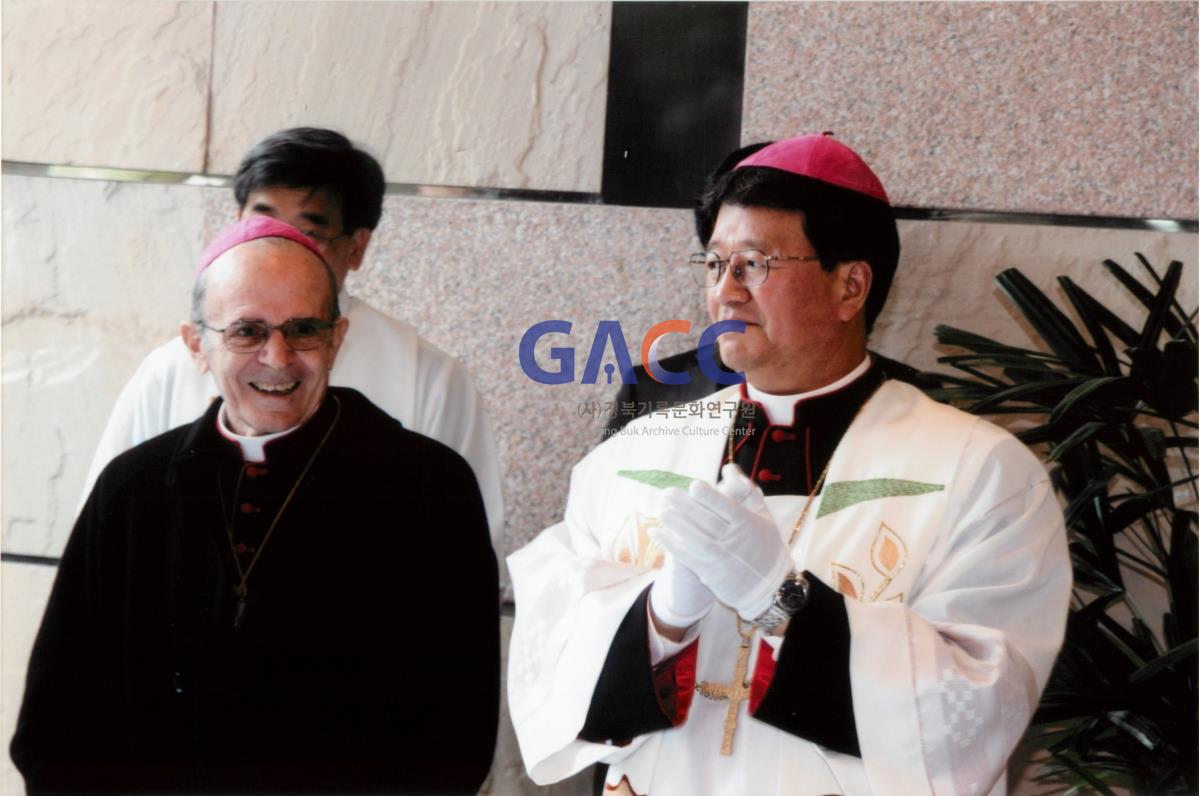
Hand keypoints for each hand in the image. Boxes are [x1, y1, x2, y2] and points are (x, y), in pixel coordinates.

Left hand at [650, 464, 790, 620]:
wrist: (767, 584)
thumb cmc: (763, 543)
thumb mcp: (762, 515)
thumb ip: (746, 490)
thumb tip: (727, 469)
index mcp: (748, 523)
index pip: (727, 508)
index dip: (711, 498)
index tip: (693, 485)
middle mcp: (735, 541)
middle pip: (708, 522)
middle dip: (686, 507)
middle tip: (666, 493)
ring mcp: (722, 558)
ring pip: (697, 540)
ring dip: (677, 525)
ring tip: (661, 511)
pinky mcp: (710, 573)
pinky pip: (688, 558)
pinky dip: (671, 545)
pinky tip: (656, 532)